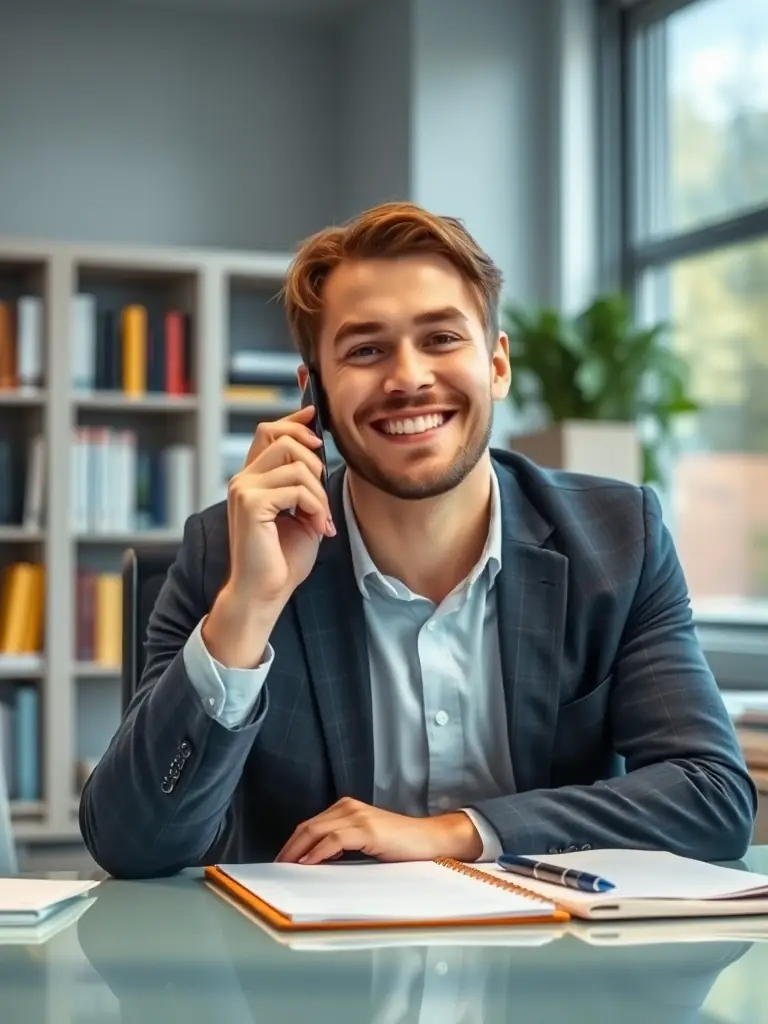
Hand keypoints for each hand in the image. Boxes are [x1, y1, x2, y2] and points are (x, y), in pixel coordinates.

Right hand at [227, 403, 333, 606]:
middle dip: (315, 464)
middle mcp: (243, 479)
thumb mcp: (301, 512)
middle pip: (284, 439)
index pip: (268, 431)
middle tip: (322, 501)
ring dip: (319, 493)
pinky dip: (316, 507)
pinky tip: (317, 527)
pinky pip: (297, 489)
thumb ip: (304, 484)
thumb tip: (318, 453)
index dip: (294, 420)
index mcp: (252, 479)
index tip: (315, 416)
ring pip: (296, 464)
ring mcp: (243, 489)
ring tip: (321, 521)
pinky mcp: (251, 504)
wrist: (265, 592)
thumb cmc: (282, 559)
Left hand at [275, 798, 483, 864]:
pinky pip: (334, 839)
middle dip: (289, 847)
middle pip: (308, 826)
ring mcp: (358, 817)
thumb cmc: (399, 843)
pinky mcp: (367, 829)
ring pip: (317, 831)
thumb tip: (314, 860)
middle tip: (276, 867)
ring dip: (298, 850)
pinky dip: (318, 852)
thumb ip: (342, 842)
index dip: (292, 843)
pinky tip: (308, 862)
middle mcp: (349, 807)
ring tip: (286, 867)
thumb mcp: (365, 839)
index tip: (281, 861)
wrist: (429, 838)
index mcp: (347, 808)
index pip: (310, 824)